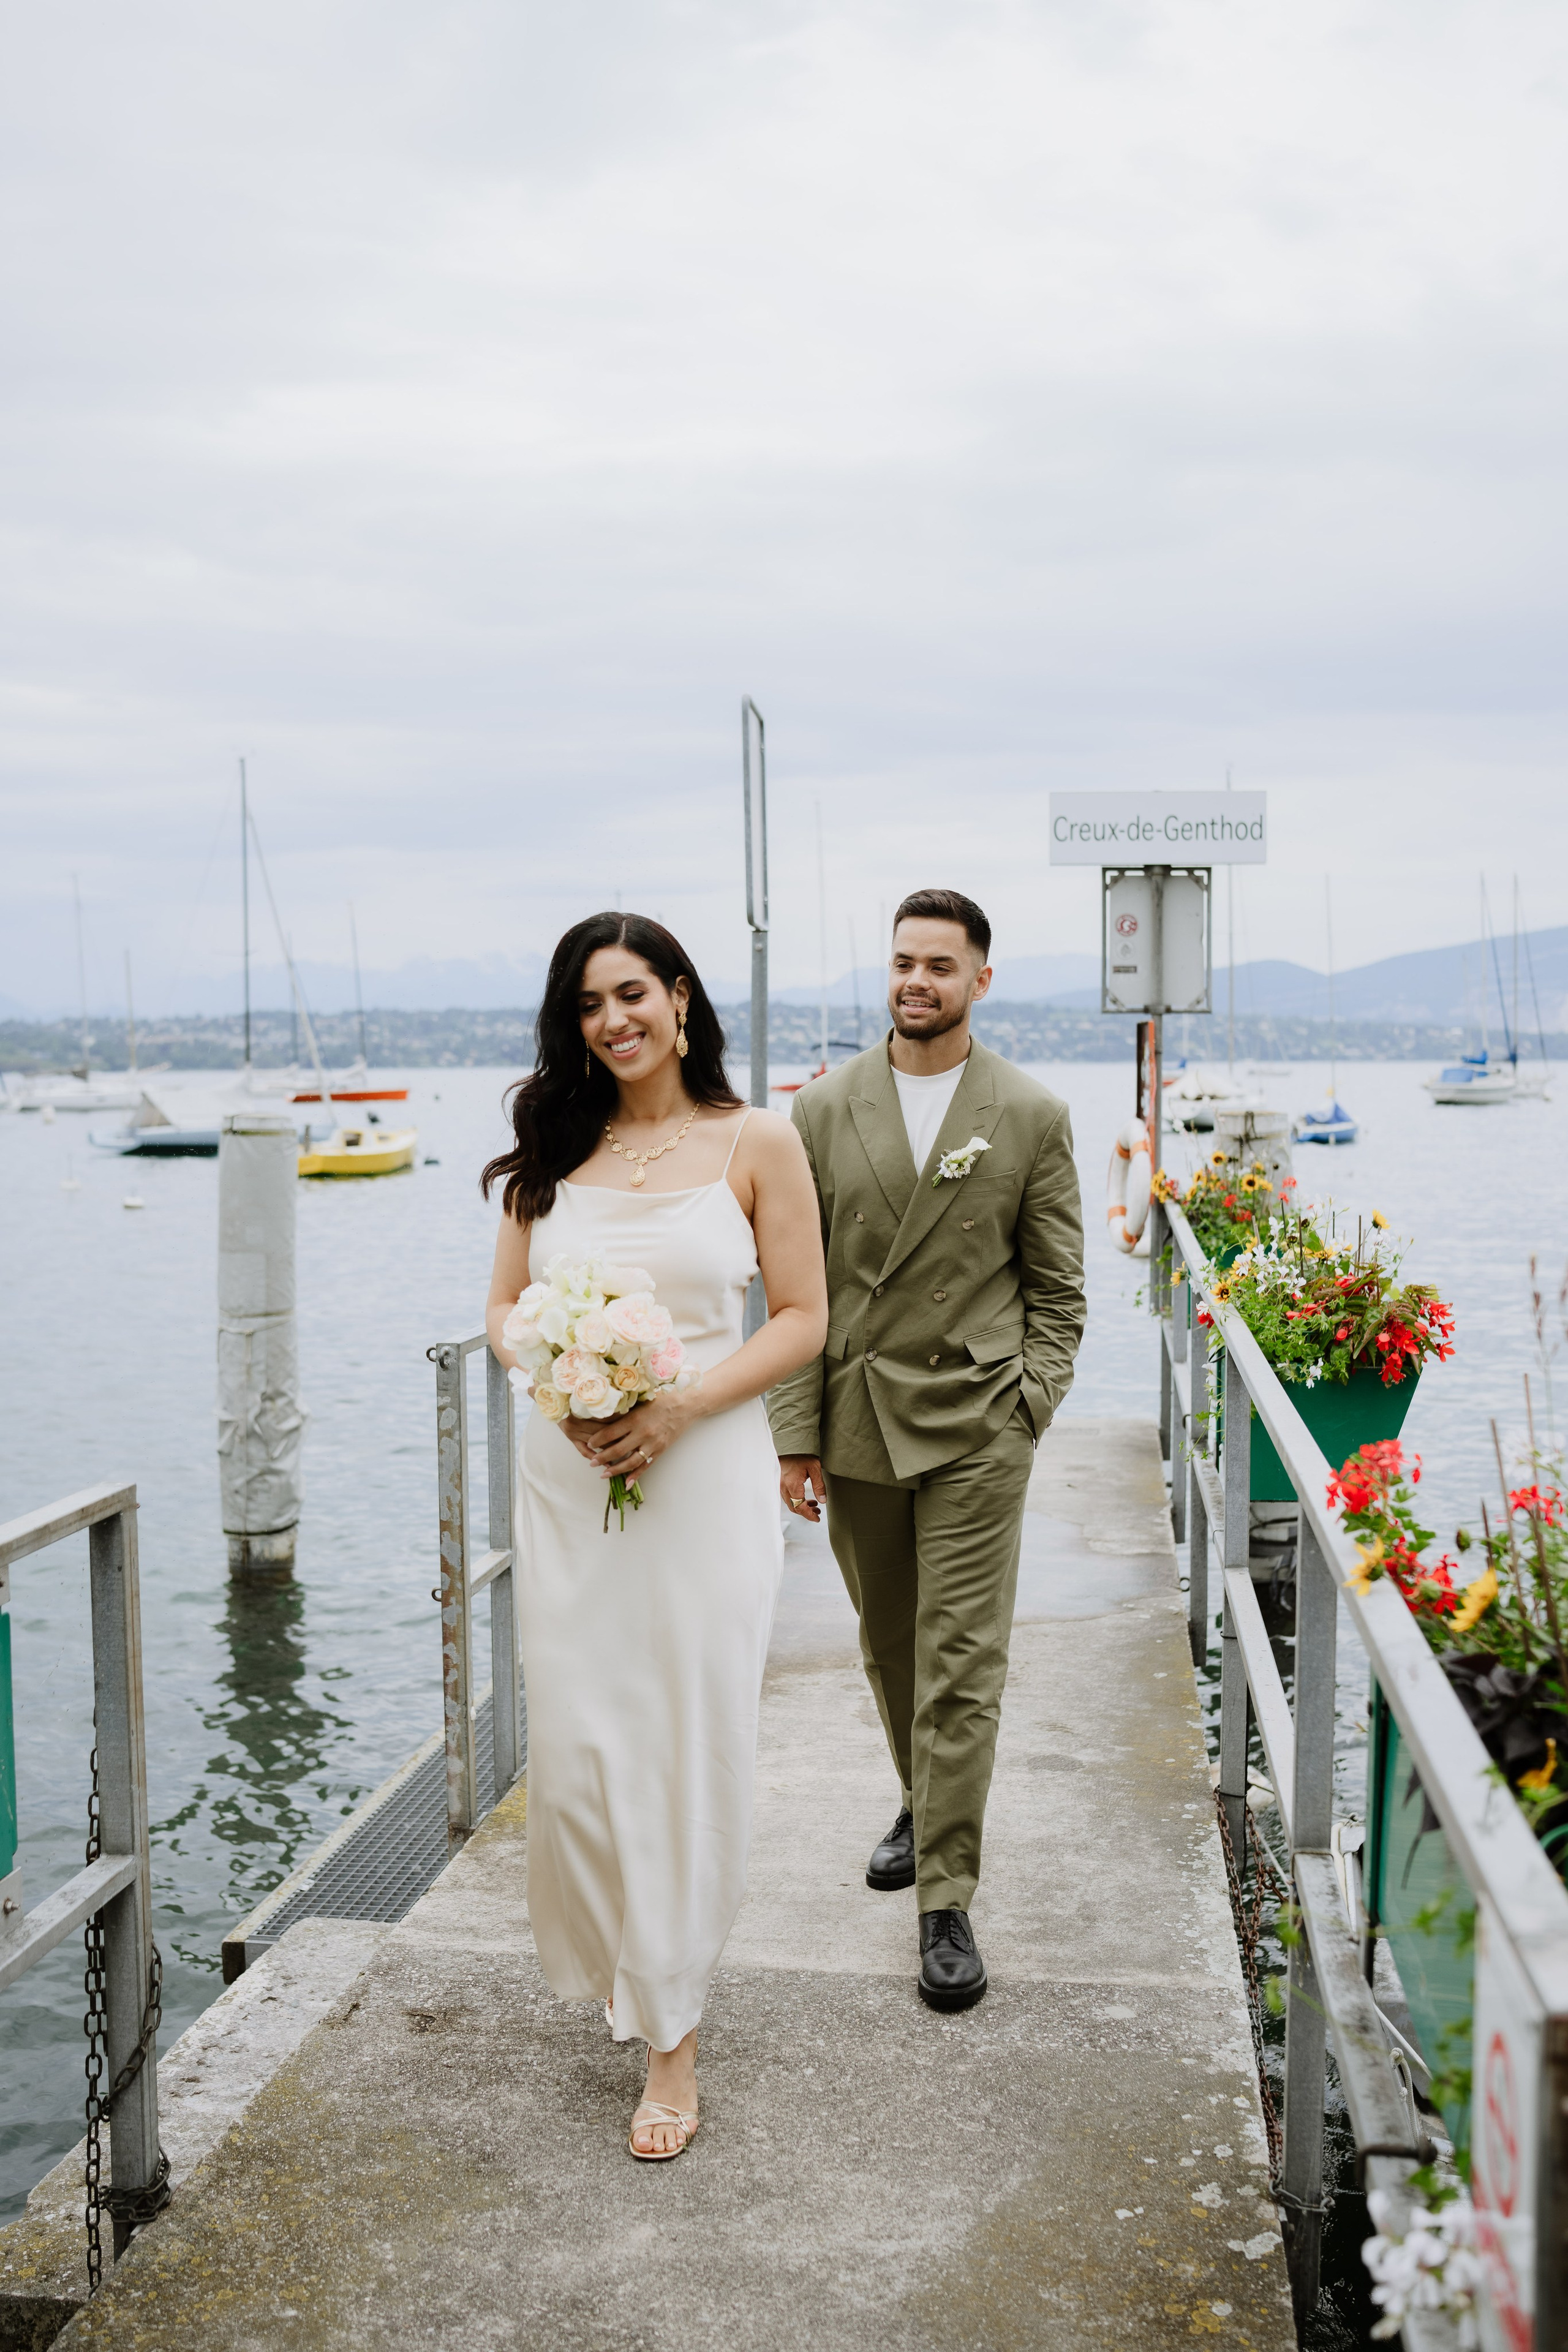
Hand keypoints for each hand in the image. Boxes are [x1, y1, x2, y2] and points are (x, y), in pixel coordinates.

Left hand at [560, 1389, 698, 1479]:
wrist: (686, 1405)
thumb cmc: (662, 1398)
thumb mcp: (641, 1400)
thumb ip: (625, 1410)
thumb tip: (604, 1416)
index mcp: (635, 1418)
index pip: (609, 1433)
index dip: (596, 1440)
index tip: (588, 1443)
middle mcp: (643, 1433)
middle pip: (617, 1450)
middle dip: (601, 1457)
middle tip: (590, 1462)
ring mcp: (652, 1444)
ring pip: (630, 1462)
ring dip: (615, 1470)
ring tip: (603, 1474)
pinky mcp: (660, 1451)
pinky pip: (645, 1466)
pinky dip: (635, 1476)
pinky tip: (626, 1483)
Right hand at [778, 1454, 825, 1523]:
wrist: (787, 1445)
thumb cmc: (800, 1455)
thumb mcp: (814, 1467)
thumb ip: (819, 1485)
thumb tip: (823, 1501)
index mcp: (792, 1486)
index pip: (800, 1507)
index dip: (809, 1515)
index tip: (817, 1518)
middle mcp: (783, 1488)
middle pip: (794, 1508)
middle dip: (806, 1512)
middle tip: (818, 1512)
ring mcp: (779, 1486)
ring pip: (791, 1503)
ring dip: (802, 1506)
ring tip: (815, 1504)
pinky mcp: (779, 1483)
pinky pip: (787, 1497)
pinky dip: (797, 1500)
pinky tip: (805, 1497)